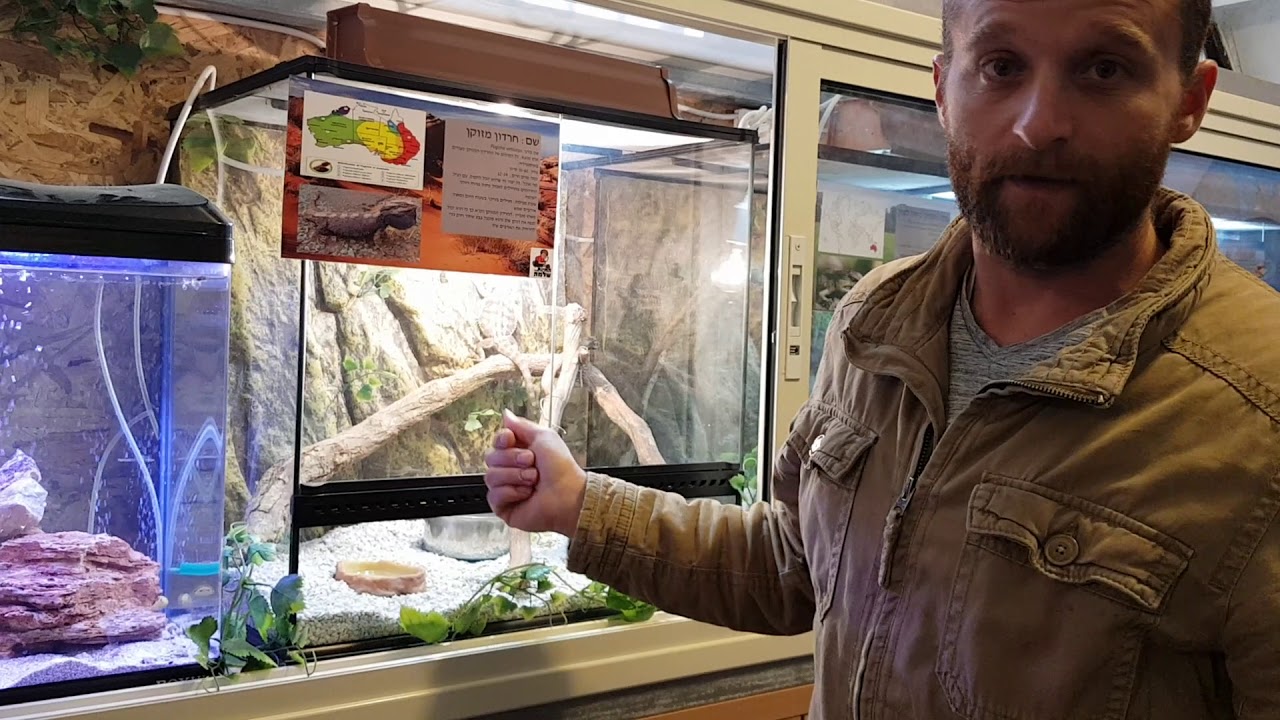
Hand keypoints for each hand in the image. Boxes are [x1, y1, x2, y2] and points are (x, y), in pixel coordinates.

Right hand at [484, 410, 586, 536]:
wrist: (567, 495)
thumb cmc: (561, 468)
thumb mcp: (544, 437)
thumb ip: (522, 425)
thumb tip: (505, 414)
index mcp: (518, 451)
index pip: (496, 442)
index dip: (501, 440)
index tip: (511, 440)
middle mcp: (510, 469)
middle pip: (490, 457)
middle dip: (512, 458)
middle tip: (531, 462)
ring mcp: (505, 488)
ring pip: (490, 476)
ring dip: (514, 476)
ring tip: (533, 480)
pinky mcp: (504, 506)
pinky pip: (493, 495)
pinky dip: (511, 492)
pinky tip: (526, 494)